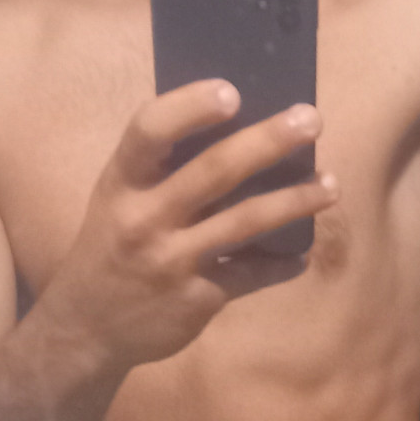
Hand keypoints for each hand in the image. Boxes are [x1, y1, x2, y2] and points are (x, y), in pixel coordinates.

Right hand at [37, 79, 336, 370]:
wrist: (88, 329)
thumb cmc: (114, 250)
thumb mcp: (118, 204)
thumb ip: (163, 175)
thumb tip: (238, 134)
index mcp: (120, 184)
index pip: (149, 132)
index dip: (189, 108)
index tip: (232, 91)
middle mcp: (144, 219)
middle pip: (215, 171)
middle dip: (268, 142)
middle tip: (312, 120)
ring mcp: (172, 262)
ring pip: (245, 222)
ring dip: (295, 201)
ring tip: (331, 186)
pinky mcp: (197, 300)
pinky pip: (252, 275)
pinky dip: (283, 264)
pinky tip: (302, 255)